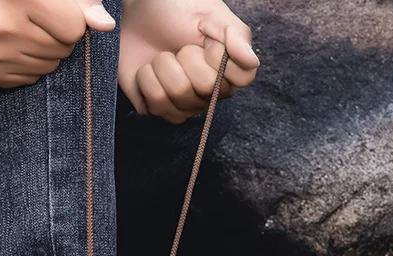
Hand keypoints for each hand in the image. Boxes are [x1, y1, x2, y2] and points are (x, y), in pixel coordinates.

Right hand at [0, 0, 115, 87]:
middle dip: (58, 35)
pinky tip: (11, 45)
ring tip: (24, 30)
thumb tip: (104, 24)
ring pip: (45, 68)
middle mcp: (3, 29)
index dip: (74, 20)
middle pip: (61, 50)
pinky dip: (25, 65)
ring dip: (43, 52)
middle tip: (39, 19)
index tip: (61, 11)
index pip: (74, 28)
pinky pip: (24, 80)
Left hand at [118, 0, 258, 122]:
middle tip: (180, 47)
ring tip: (162, 57)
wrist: (140, 12)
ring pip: (179, 98)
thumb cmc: (179, 9)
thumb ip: (236, 35)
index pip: (241, 80)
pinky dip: (147, 81)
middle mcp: (208, 93)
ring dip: (165, 69)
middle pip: (206, 88)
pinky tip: (148, 70)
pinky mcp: (157, 109)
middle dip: (188, 59)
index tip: (209, 43)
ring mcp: (183, 105)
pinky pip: (156, 106)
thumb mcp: (211, 13)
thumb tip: (252, 61)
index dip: (221, 60)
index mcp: (228, 70)